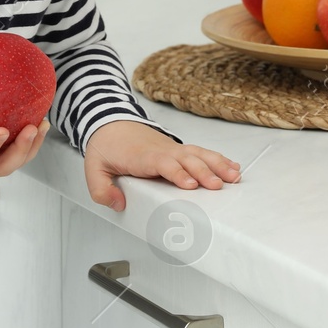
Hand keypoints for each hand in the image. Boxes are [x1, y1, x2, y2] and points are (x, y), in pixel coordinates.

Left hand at [83, 120, 241, 211]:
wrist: (110, 123)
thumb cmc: (106, 147)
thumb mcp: (93, 169)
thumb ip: (101, 190)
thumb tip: (118, 204)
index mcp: (142, 156)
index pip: (163, 164)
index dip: (177, 173)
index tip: (190, 184)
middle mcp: (162, 151)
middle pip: (186, 159)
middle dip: (203, 172)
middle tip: (218, 186)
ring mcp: (172, 148)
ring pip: (198, 154)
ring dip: (217, 164)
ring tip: (234, 177)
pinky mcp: (178, 149)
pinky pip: (201, 152)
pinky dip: (218, 158)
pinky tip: (232, 167)